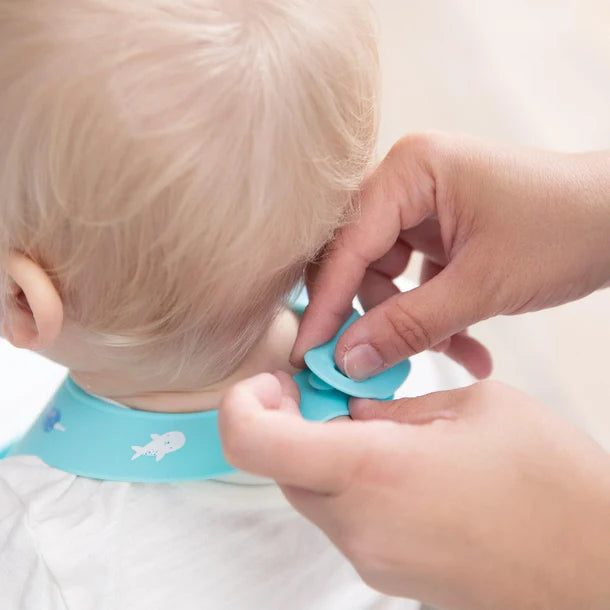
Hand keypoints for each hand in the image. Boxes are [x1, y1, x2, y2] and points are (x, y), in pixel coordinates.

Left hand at [219, 372, 609, 609]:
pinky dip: (349, 481)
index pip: (253, 442)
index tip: (275, 381)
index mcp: (373, 471)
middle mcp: (358, 525)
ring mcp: (371, 559)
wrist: (598, 574)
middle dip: (292, 421)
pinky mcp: (389, 574)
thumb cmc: (553, 483)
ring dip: (323, 451)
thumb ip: (396, 406)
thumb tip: (351, 409)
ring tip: (378, 425)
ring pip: (310, 491)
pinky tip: (400, 463)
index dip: (244, 403)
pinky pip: (343, 517)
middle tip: (332, 391)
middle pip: (279, 464)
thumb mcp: (475, 407)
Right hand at [291, 134, 609, 378]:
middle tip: (372, 368)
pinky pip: (415, 280)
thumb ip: (409, 326)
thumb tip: (348, 361)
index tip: (309, 354)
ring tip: (458, 354)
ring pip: (387, 278)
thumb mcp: (483, 287)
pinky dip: (434, 315)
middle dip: (374, 317)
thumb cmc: (566, 231)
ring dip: (414, 324)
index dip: (326, 305)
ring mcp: (423, 206)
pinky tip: (466, 346)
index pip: (348, 245)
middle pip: (360, 261)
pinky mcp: (439, 230)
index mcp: (411, 171)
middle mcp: (408, 181)